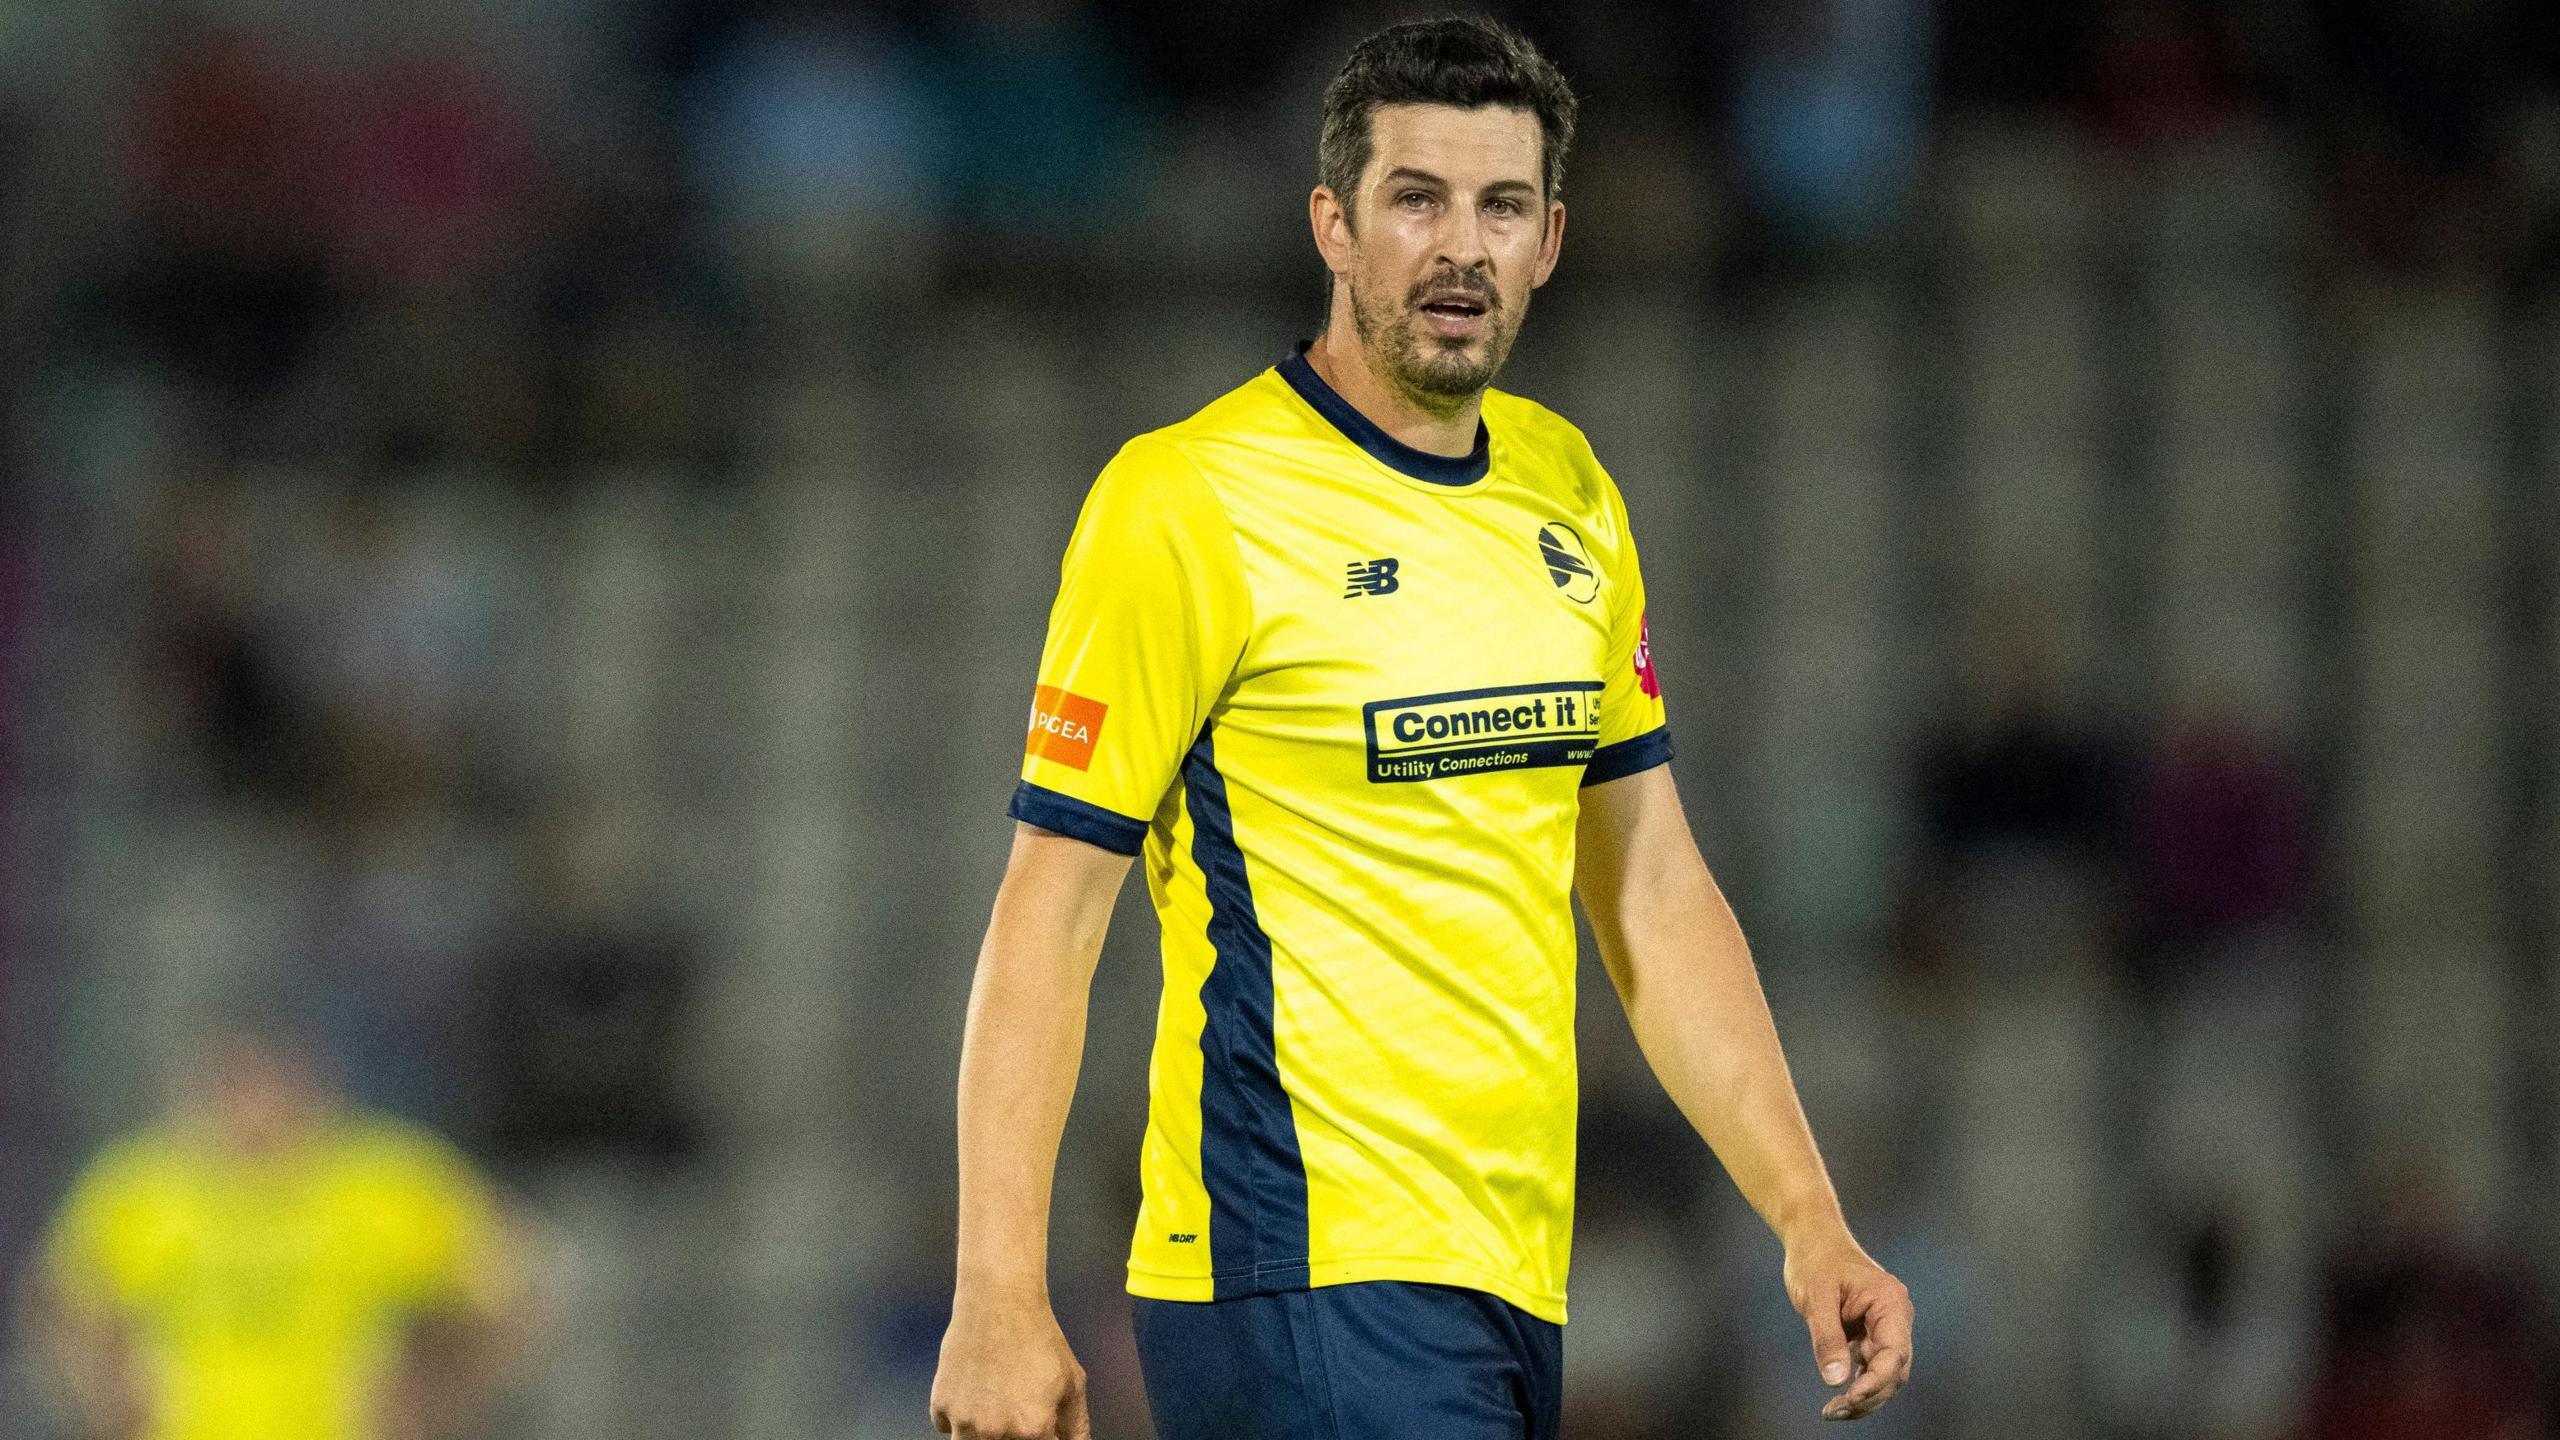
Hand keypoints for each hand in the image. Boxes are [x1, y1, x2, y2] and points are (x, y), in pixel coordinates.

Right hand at [930, 1287, 1089, 1439]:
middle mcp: (995, 1433)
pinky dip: (958, 1417)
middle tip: (1013, 1405)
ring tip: (994, 1403)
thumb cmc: (1037, 1338)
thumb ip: (1077, 1427)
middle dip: (1011, 1434)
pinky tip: (974, 1391)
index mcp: (1032, 1430)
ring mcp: (964, 1421)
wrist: (998, 1302)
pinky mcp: (940, 1406)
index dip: (1041, 1437)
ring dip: (982, 1433)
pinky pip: (948, 1427)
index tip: (1038, 1426)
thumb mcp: (1071, 1382)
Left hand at [1783, 1232, 1912, 1420]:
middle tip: (1834, 1411)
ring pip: (1885, 1373)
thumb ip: (1826, 1337)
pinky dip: (1858, 1385)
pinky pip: (1872, 1367)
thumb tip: (1836, 1379)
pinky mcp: (1871, 1334)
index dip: (1875, 1382)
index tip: (1850, 1397)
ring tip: (1833, 1411)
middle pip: (1894, 1370)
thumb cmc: (1815, 1260)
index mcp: (1891, 1303)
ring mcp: (1886, 1327)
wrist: (1812, 1239)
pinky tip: (1840, 1399)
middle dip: (1869, 1396)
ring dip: (1864, 1396)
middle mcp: (1895, 1317)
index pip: (1894, 1353)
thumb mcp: (1815, 1296)